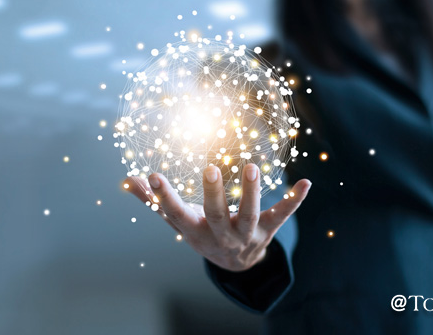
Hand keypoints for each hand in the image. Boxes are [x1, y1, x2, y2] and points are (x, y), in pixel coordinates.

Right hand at [124, 164, 310, 271]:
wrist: (234, 265)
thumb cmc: (202, 233)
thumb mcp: (177, 221)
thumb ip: (153, 201)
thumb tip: (126, 180)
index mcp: (195, 230)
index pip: (176, 214)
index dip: (164, 197)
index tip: (153, 175)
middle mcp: (221, 234)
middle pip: (217, 215)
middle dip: (213, 194)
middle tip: (209, 168)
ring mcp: (247, 234)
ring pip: (250, 215)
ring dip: (252, 192)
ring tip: (251, 166)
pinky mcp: (269, 230)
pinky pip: (283, 215)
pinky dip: (294, 200)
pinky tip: (305, 182)